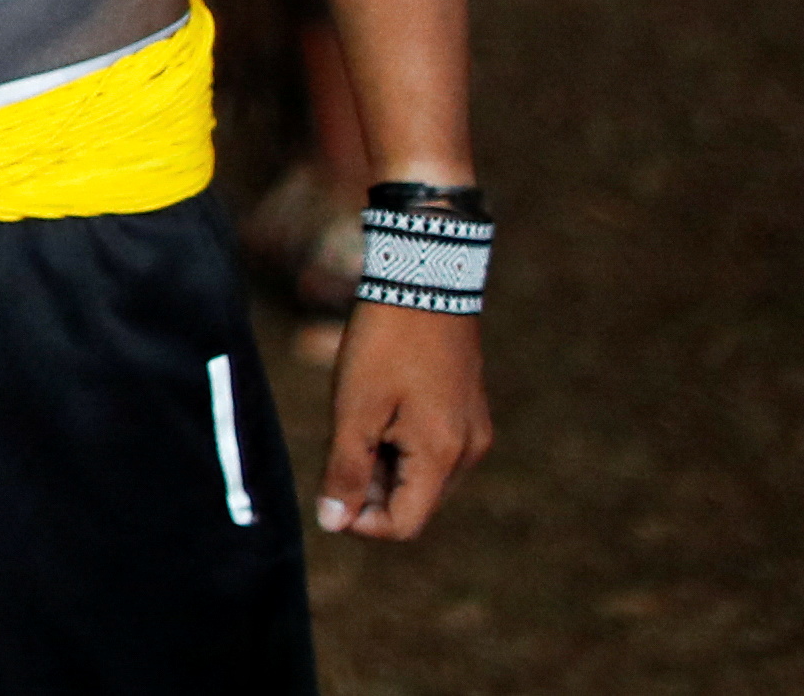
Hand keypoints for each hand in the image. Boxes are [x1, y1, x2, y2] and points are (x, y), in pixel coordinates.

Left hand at [316, 301, 490, 542]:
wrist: (424, 277)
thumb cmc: (385, 343)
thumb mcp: (354, 408)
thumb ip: (345, 470)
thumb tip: (333, 524)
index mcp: (443, 456)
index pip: (404, 525)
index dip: (361, 520)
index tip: (330, 486)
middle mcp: (469, 452)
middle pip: (414, 501)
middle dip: (372, 486)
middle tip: (342, 436)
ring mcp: (473, 431)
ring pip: (422, 475)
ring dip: (385, 462)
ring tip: (361, 411)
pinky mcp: (469, 411)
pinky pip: (433, 448)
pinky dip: (401, 442)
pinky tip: (381, 403)